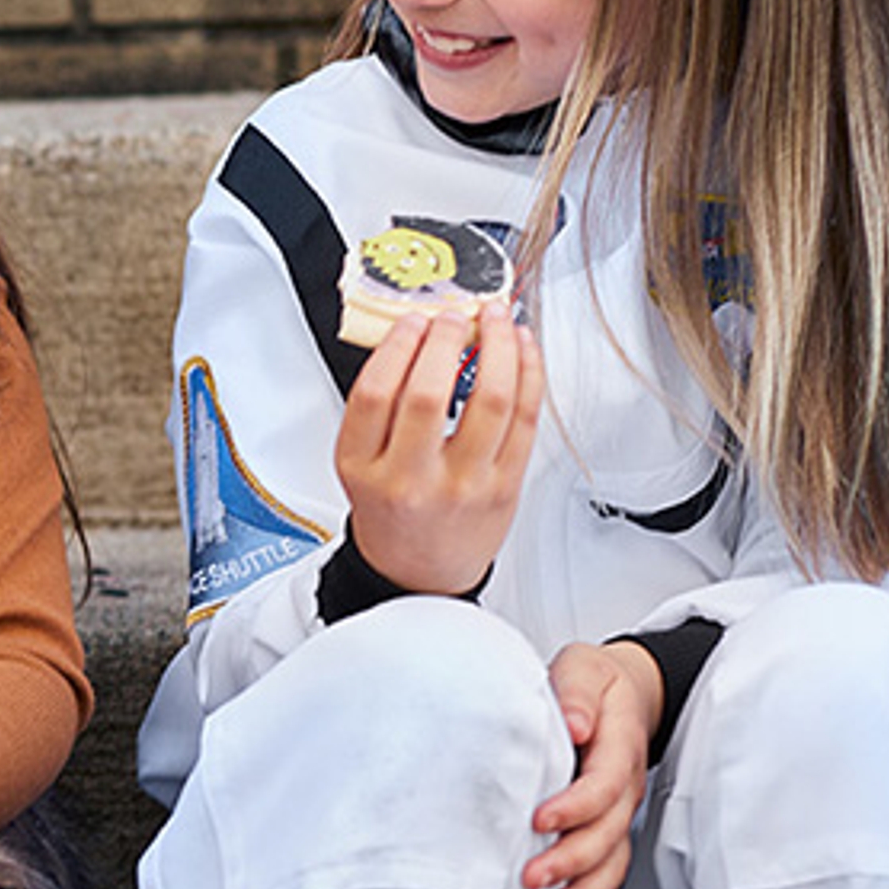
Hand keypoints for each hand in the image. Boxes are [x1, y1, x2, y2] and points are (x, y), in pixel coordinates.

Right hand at [333, 301, 543, 595]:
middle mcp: (413, 480)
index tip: (413, 321)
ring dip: (498, 346)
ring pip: (490, 400)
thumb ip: (378, 406)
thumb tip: (416, 334)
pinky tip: (523, 349)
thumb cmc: (393, 510)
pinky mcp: (506, 486)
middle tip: (454, 316)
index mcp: (366, 470)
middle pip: (430, 394)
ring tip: (497, 320)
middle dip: (446, 339)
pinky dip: (529, 373)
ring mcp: (465, 485)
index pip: (376, 395)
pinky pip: (526, 418)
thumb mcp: (359, 463)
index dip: (397, 347)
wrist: (421, 572)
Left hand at [529, 639, 660, 888]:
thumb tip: (574, 722)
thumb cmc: (594, 685)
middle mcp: (623, 789)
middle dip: (571, 861)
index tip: (539, 820)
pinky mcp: (608, 833)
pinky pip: (607, 877)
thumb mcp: (582, 669)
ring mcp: (619, 815)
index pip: (604, 784)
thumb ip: (576, 693)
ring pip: (611, 865)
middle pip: (608, 834)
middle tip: (532, 878)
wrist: (621, 697)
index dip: (576, 807)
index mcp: (618, 747)